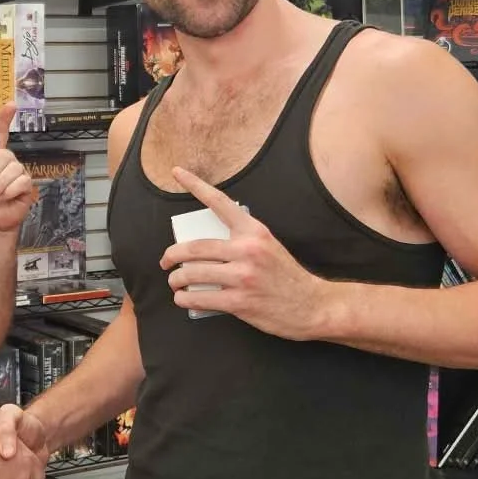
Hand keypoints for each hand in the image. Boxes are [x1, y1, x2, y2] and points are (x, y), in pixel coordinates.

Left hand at [160, 167, 324, 340]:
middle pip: (194, 247)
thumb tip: (210, 244)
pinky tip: (183, 299)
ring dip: (176, 280)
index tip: (178, 173)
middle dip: (171, 255)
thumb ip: (243, 240)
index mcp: (254, 231)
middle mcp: (247, 250)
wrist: (312, 305)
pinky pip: (200, 297)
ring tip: (175, 282)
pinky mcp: (239, 302)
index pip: (219, 203)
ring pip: (192, 274)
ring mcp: (242, 277)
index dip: (195, 185)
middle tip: (165, 261)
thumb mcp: (269, 246)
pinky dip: (185, 299)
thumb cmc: (286, 276)